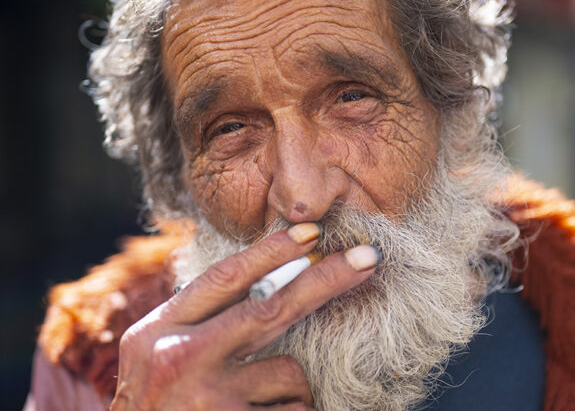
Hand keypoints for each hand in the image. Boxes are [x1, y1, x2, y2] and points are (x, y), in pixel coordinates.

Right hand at [110, 222, 378, 410]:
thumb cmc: (157, 407)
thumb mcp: (158, 355)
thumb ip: (198, 321)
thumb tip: (261, 280)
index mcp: (160, 331)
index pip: (224, 278)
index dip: (271, 252)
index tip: (310, 232)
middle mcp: (180, 359)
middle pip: (271, 308)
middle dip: (326, 280)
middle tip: (367, 258)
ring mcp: (209, 399)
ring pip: (290, 373)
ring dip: (291, 389)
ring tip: (255, 406)